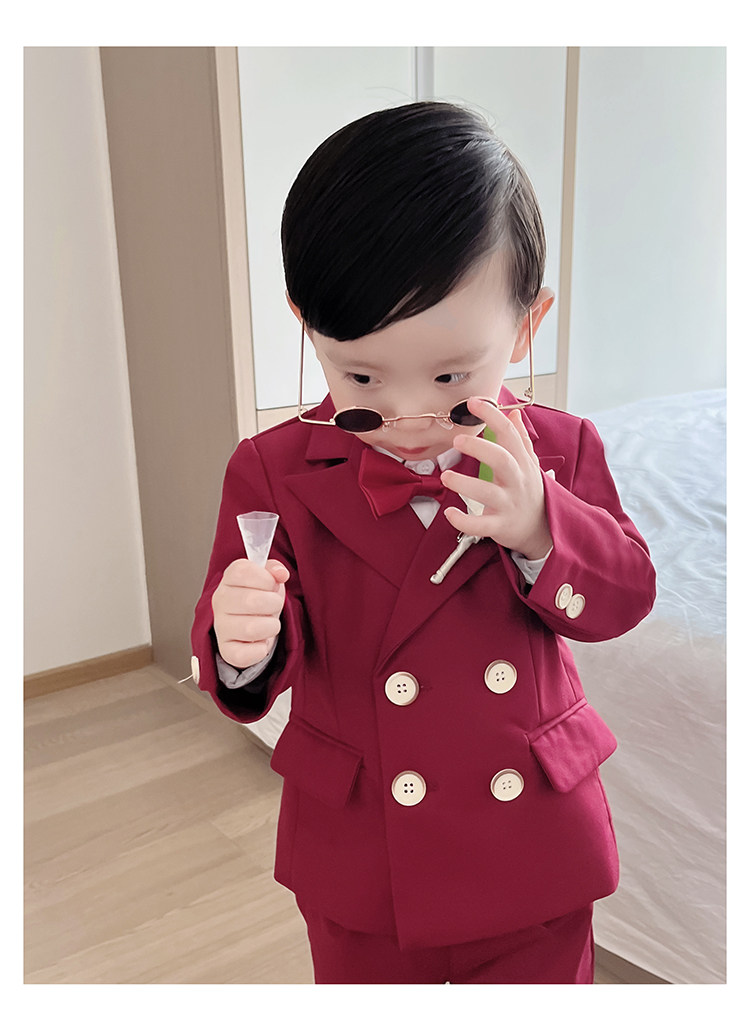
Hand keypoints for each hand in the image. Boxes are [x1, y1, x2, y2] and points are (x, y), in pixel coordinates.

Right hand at [212, 558, 288, 668]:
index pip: (244, 572)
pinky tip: (261, 642)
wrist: (252, 623)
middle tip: (273, 606)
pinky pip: (244, 655)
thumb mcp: (268, 577)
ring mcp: (221, 626)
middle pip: (251, 601)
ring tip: (268, 624)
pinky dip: (260, 650)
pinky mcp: (226, 650)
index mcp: (229, 579)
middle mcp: (220, 601)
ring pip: (251, 629)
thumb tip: (280, 573)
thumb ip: (274, 569)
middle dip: (273, 604)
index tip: (270, 584)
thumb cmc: (259, 597)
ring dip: (270, 627)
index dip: (266, 579)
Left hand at [440, 397, 552, 559]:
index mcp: (521, 463)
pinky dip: (464, 520)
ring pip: (488, 493)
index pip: (508, 434)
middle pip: (501, 460)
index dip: (492, 416)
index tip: (473, 403)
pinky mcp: (500, 525)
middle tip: (457, 441)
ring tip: (446, 476)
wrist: (543, 529)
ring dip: (464, 484)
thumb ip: (520, 439)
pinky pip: (481, 525)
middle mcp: (516, 481)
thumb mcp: (530, 464)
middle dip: (479, 448)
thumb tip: (514, 414)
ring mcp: (508, 504)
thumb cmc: (530, 493)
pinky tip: (449, 512)